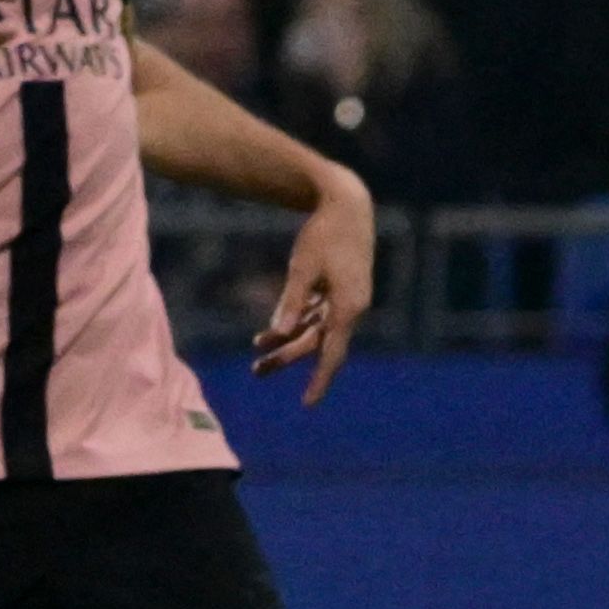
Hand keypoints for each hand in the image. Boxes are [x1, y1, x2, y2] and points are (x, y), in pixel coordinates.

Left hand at [250, 167, 373, 399]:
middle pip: (318, 343)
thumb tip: (278, 334)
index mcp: (348, 307)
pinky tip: (275, 331)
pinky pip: (318, 315)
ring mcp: (347, 299)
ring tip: (257, 352)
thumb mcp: (303, 266)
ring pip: (316, 330)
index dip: (319, 380)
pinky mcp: (340, 289)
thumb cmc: (323, 233)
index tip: (307, 405)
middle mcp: (352, 308)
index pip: (332, 353)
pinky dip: (298, 322)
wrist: (346, 203)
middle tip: (256, 371)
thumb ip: (290, 301)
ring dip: (289, 341)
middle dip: (287, 358)